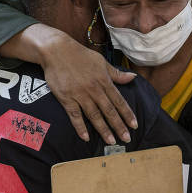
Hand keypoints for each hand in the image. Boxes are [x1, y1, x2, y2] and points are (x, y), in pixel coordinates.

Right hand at [4, 24, 137, 143]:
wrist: (56, 50)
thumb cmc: (80, 55)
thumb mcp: (101, 61)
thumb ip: (116, 73)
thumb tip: (133, 77)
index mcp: (104, 80)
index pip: (119, 100)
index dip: (127, 114)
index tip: (134, 125)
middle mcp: (94, 89)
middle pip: (109, 111)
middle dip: (119, 126)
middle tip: (127, 139)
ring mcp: (80, 95)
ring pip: (94, 115)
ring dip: (103, 130)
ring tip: (111, 141)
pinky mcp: (66, 98)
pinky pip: (75, 115)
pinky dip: (80, 127)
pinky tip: (86, 137)